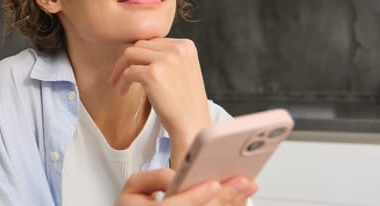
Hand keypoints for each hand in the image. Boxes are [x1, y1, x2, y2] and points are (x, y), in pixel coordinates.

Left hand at [109, 38, 210, 164]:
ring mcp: (165, 60)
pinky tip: (123, 92)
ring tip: (119, 84)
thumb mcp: (183, 70)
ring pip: (130, 54)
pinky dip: (122, 82)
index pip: (154, 41)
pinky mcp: (153, 75)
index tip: (133, 66)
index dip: (140, 55)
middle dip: (127, 60)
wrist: (192, 126)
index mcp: (186, 45)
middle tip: (120, 76)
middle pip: (140, 45)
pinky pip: (128, 72)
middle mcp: (177, 49)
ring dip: (120, 69)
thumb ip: (168, 57)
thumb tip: (140, 51)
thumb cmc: (186, 103)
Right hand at [116, 169, 256, 205]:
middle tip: (241, 183)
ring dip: (230, 204)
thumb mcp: (134, 186)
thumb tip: (177, 177)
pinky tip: (238, 199)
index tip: (213, 184)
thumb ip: (154, 177)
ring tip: (245, 189)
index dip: (196, 196)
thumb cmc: (135, 205)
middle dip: (223, 198)